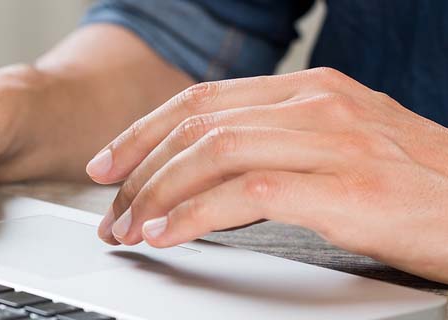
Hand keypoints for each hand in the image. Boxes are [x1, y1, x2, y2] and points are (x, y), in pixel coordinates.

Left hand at [87, 67, 447, 282]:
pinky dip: (194, 215)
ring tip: (131, 228)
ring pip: (212, 153)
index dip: (143, 131)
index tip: (108, 163)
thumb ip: (278, 145)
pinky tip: (169, 234)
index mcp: (311, 89)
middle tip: (111, 210)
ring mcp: (333, 142)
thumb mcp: (343, 146)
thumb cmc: (418, 187)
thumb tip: (206, 175)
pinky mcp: (346, 188)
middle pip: (197, 125)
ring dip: (157, 193)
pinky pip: (246, 193)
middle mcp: (317, 104)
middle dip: (139, 169)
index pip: (203, 99)